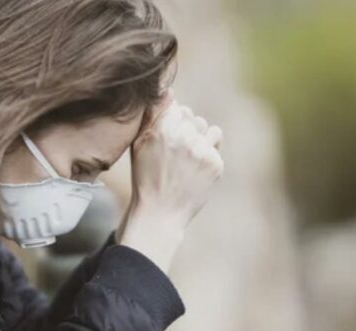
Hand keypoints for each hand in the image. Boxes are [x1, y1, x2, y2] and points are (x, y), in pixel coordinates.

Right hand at [117, 90, 223, 273]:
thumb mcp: (139, 145)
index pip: (177, 107)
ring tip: (185, 160)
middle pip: (192, 116)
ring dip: (199, 138)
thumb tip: (168, 90)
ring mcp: (202, 151)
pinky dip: (208, 154)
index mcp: (163, 130)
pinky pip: (216, 143)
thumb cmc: (146, 178)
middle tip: (174, 154)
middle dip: (185, 129)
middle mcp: (184, 137)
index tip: (165, 140)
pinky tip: (194, 169)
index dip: (170, 122)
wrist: (160, 214)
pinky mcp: (215, 164)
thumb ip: (152, 115)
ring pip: (206, 128)